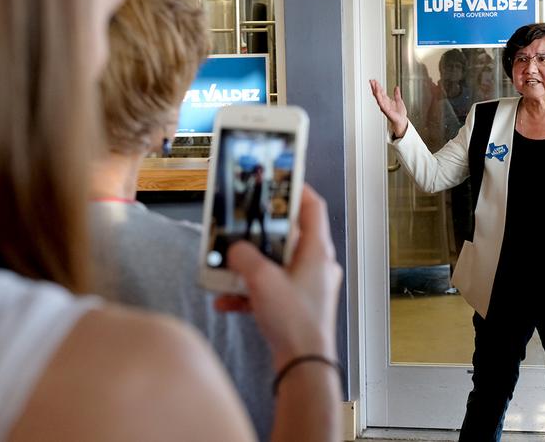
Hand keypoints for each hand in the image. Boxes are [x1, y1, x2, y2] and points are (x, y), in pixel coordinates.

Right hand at [215, 185, 341, 367]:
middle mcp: (317, 265)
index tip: (278, 180)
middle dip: (260, 233)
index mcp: (318, 250)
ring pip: (276, 264)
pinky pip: (271, 289)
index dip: (296, 189)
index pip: (313, 206)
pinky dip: (250, 291)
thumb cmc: (294, 321)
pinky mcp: (298, 305)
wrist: (303, 365)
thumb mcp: (262, 280)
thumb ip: (244, 257)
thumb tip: (234, 249)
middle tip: (241, 225)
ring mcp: (308, 286)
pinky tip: (226, 300)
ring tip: (226, 267)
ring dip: (250, 265)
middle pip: (289, 236)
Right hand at [369, 79, 407, 137]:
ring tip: (373, 85)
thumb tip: (396, 88)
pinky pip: (381, 103)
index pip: (381, 92)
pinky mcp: (386, 110)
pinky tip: (378, 94)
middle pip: (378, 94)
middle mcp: (384, 103)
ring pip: (378, 98)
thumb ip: (397, 94)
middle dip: (374, 87)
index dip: (378, 86)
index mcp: (387, 100)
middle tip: (371, 81)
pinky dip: (379, 98)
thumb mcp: (399, 101)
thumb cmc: (400, 113)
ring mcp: (384, 107)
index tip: (374, 80)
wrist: (402, 121)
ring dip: (376, 91)